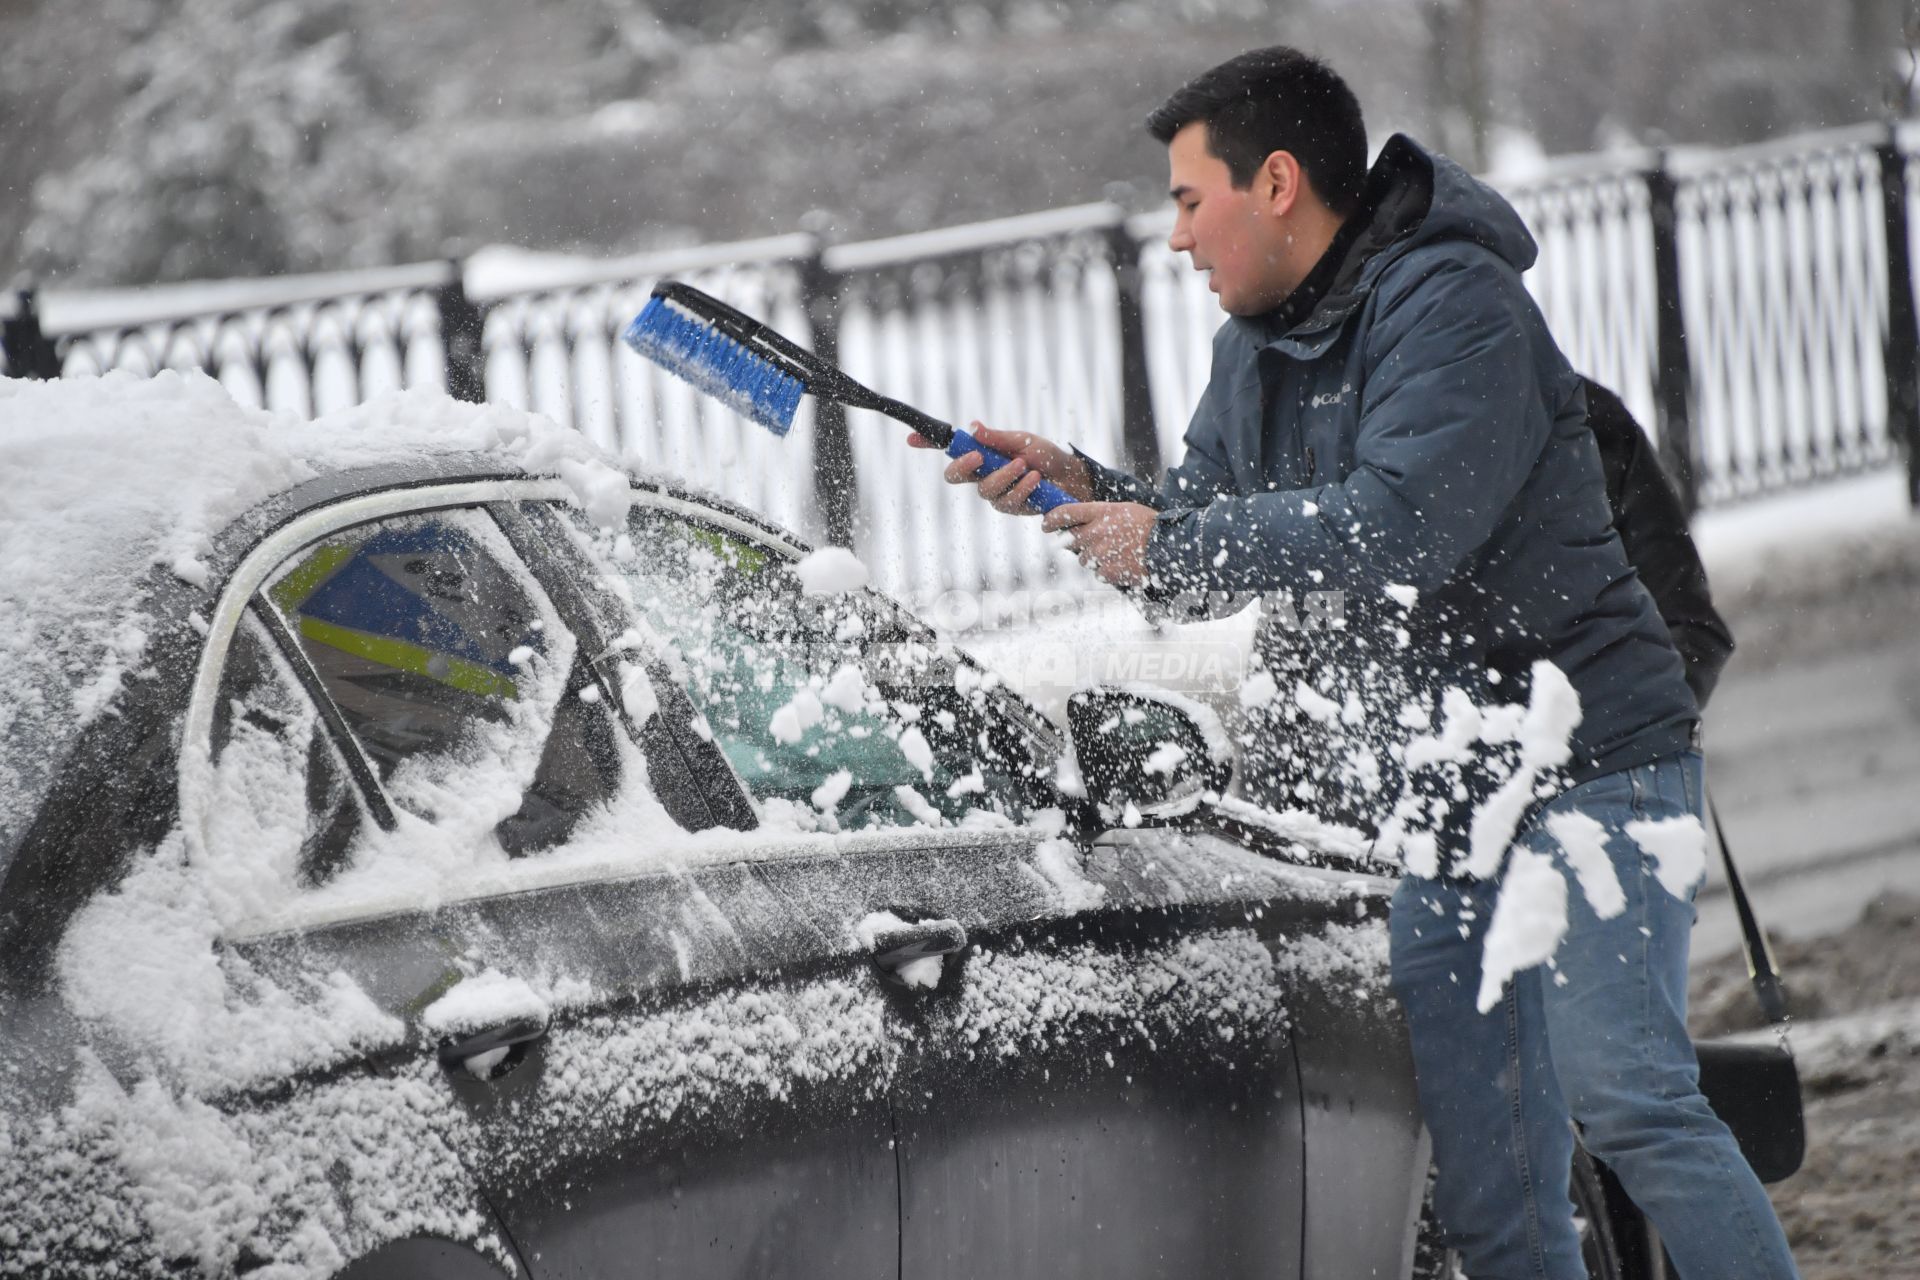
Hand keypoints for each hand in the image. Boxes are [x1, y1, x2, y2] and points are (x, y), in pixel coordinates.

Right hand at [907, 421, 1093, 513]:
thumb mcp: (1023, 441)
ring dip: (1005, 477)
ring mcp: (997, 494)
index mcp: (982, 456)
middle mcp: (983, 476)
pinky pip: (1008, 502)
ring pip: (985, 491)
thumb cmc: (1046, 456)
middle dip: (963, 467)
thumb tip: (972, 427)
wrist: (1073, 478)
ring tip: (1025, 466)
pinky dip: (1022, 488)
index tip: (912, 439)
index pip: (950, 451)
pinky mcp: (1013, 508)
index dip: (928, 444)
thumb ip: (997, 438)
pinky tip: (1035, 480)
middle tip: (979, 457)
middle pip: (955, 477)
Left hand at [1042, 501, 1157, 586]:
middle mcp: (1097, 531)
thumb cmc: (1148, 526)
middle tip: (1098, 544)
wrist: (1169, 546)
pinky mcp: (1109, 570)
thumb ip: (1099, 516)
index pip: (1066, 513)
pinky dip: (1108, 572)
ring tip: (1118, 553)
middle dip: (1080, 544)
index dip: (1052, 520)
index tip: (1045, 525)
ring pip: (1084, 559)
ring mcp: (1102, 552)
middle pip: (1072, 540)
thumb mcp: (1123, 511)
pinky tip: (1124, 564)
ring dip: (1095, 559)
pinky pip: (1098, 573)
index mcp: (1101, 512)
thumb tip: (1076, 527)